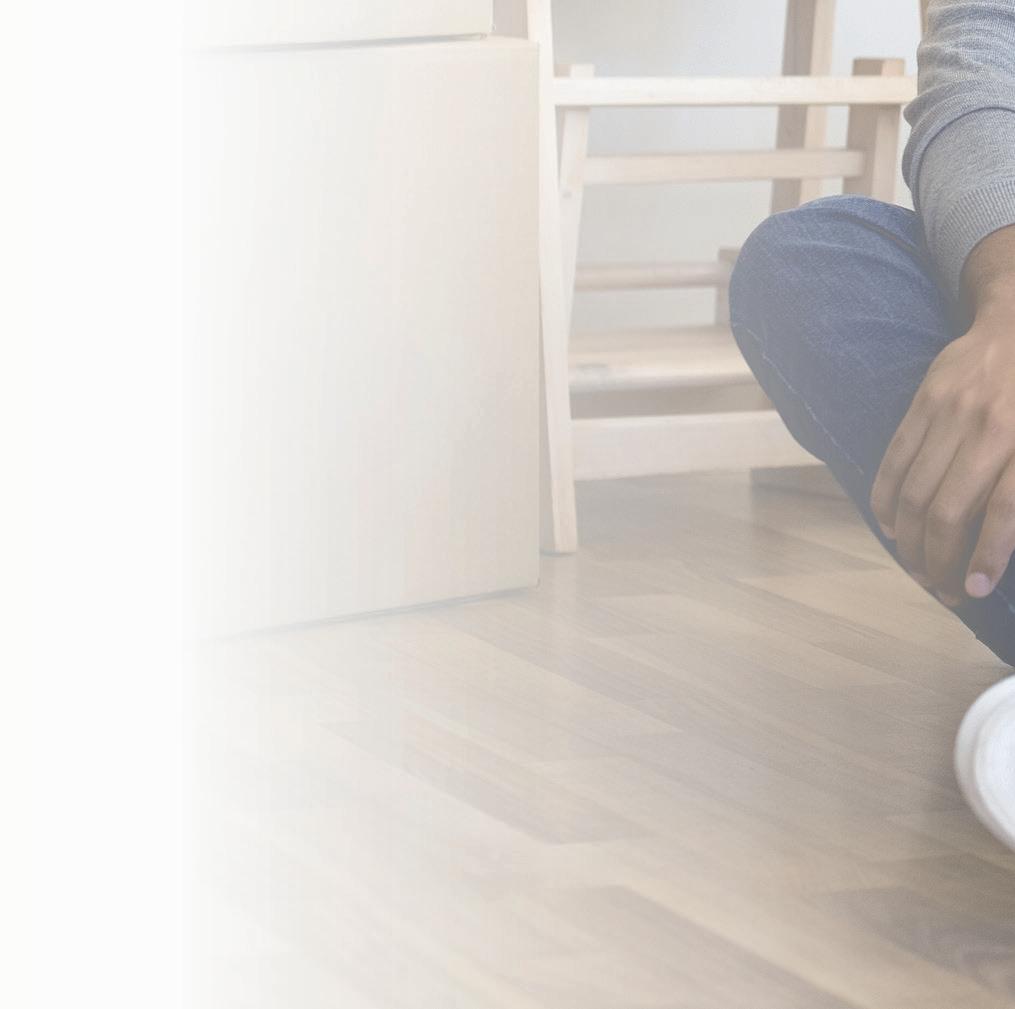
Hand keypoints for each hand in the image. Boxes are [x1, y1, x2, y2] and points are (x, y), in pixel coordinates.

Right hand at [870, 300, 1014, 606]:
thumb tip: (1008, 534)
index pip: (1003, 509)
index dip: (985, 555)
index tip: (972, 589)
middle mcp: (988, 427)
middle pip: (950, 509)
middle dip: (940, 559)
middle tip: (943, 590)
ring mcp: (949, 413)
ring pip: (916, 493)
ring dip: (911, 541)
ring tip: (918, 568)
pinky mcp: (922, 403)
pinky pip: (894, 462)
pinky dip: (887, 502)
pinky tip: (893, 529)